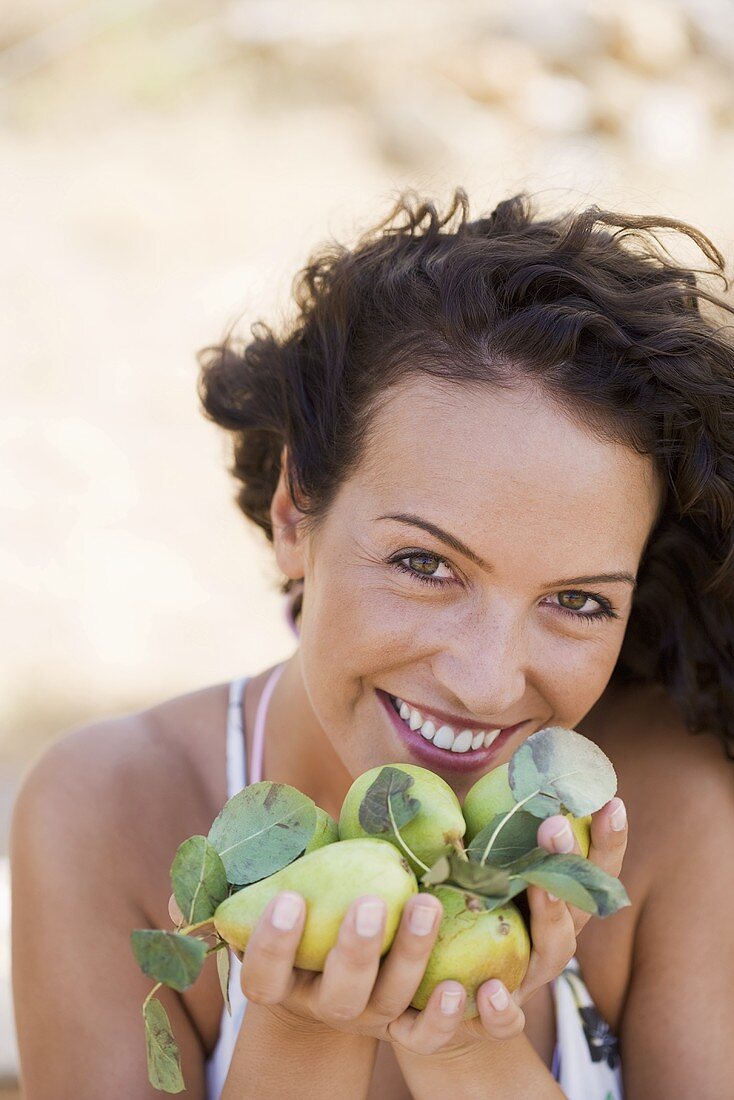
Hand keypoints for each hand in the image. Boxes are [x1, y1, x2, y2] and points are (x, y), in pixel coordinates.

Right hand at [170, 886, 477, 1054]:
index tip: (288, 898)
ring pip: (390, 1001)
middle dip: (354, 951)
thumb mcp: (263, 895)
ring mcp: (368, 1015)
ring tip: (426, 902)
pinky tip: (463, 984)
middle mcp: (322, 1004)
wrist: (330, 962)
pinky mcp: (405, 1021)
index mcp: (278, 983)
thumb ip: (231, 886)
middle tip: (370, 903)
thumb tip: (186, 887)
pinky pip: (427, 1034)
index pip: (263, 976)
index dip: (272, 944)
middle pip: (339, 993)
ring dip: (411, 956)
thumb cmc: (294, 912)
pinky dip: (445, 1017)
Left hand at [441, 796, 627, 1053]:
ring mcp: (529, 980)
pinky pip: (507, 1020)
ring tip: (541, 884)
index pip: (591, 869)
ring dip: (549, 913)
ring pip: (554, 951)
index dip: (606, 840)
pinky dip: (501, 1008)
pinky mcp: (495, 1020)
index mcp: (551, 903)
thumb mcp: (466, 875)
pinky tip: (489, 989)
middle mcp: (551, 941)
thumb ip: (469, 841)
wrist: (432, 1004)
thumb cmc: (457, 919)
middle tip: (555, 826)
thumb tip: (450, 800)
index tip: (610, 800)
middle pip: (579, 902)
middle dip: (571, 862)